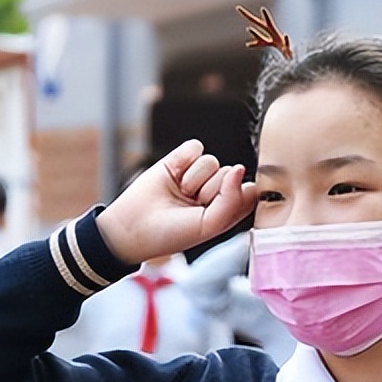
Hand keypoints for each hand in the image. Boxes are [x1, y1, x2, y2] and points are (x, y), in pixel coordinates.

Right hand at [97, 140, 256, 264]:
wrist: (132, 227)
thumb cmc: (171, 234)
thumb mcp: (210, 225)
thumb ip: (232, 199)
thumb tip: (239, 168)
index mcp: (226, 210)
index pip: (249, 191)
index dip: (238, 195)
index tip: (219, 209)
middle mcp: (213, 191)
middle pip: (231, 174)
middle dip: (211, 190)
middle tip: (191, 205)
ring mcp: (196, 175)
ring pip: (213, 161)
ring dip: (194, 179)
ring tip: (179, 193)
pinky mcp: (179, 160)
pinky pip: (195, 148)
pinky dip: (183, 161)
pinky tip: (173, 176)